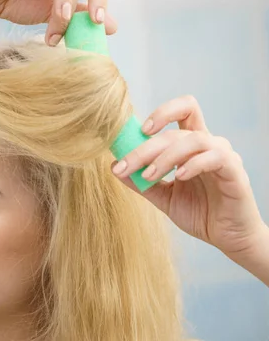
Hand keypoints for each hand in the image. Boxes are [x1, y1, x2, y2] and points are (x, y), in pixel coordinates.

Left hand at [112, 95, 265, 259]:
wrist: (227, 238)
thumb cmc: (199, 212)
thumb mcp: (162, 196)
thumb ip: (140, 181)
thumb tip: (114, 166)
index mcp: (191, 144)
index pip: (182, 109)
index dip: (161, 113)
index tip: (139, 131)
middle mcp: (208, 144)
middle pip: (175, 130)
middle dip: (145, 147)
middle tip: (126, 165)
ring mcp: (223, 155)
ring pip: (192, 140)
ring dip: (164, 157)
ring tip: (148, 175)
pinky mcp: (234, 171)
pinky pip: (215, 156)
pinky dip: (193, 164)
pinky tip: (179, 177)